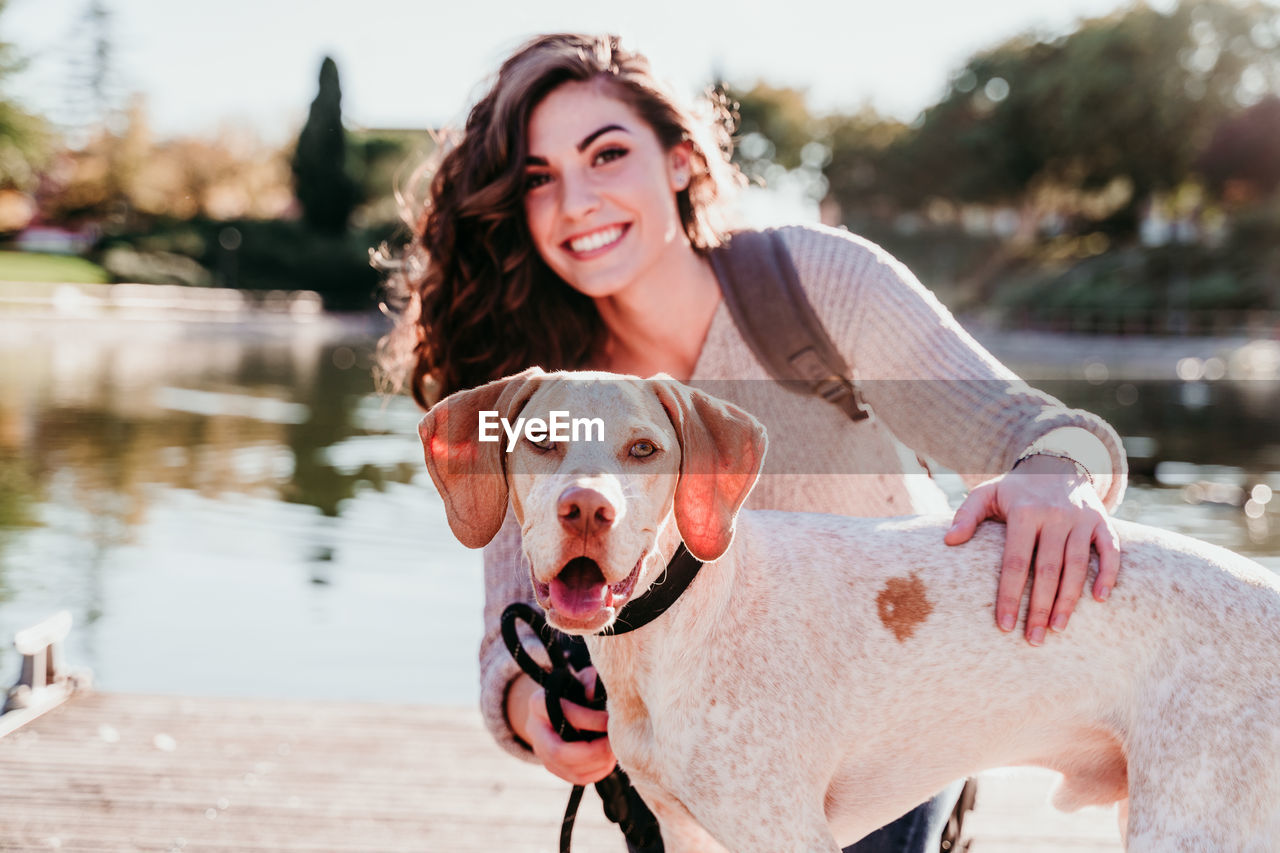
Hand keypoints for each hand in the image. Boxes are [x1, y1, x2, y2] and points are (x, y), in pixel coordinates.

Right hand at [506, 667, 616, 784]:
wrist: (558, 706)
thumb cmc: (575, 690)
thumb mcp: (581, 680)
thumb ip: (590, 683)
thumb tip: (597, 696)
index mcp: (539, 703)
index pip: (565, 715)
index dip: (591, 720)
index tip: (611, 720)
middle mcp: (535, 731)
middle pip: (558, 752)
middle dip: (592, 751)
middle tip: (614, 745)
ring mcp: (542, 753)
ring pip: (568, 769)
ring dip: (597, 763)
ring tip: (615, 752)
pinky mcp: (554, 768)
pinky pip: (576, 778)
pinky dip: (597, 773)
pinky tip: (609, 761)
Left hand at [944, 454, 1119, 644]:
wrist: (1058, 460)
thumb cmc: (1017, 488)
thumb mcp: (987, 493)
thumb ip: (967, 514)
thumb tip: (950, 541)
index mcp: (1024, 511)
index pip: (1015, 561)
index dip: (1009, 595)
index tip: (1003, 625)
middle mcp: (1055, 516)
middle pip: (1047, 569)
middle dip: (1039, 607)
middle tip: (1033, 639)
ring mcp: (1081, 519)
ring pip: (1077, 565)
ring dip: (1069, 600)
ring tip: (1058, 628)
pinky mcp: (1102, 521)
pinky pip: (1110, 550)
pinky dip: (1108, 574)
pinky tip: (1099, 599)